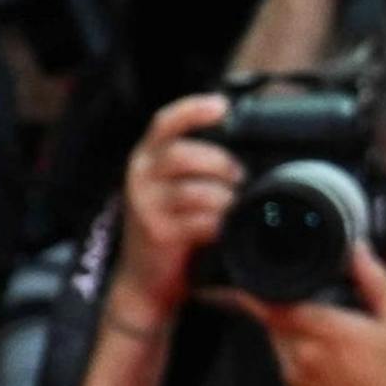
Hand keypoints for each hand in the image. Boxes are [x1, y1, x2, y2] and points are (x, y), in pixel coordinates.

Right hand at [115, 92, 241, 316]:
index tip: (222, 107)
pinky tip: (224, 228)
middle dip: (221, 163)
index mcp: (147, 157)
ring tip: (234, 207)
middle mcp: (141, 175)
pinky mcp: (157, 231)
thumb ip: (198, 168)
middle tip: (240, 177)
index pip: (165, 122)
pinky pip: (200, 221)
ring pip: (196, 190)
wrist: (147, 278)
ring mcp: (146, 204)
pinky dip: (220, 224)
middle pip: (183, 154)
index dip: (193, 110)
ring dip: (224, 199)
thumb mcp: (176, 188)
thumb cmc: (172, 227)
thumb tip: (245, 155)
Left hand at [248, 243, 385, 385]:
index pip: (271, 303)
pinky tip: (324, 353)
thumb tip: (358, 250)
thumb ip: (376, 282)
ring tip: (322, 328)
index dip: (253, 290)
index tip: (244, 278)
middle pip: (272, 318)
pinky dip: (294, 350)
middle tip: (306, 301)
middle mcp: (299, 351)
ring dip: (289, 329)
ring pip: (276, 339)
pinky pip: (284, 360)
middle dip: (282, 306)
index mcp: (322, 329)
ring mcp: (293, 373)